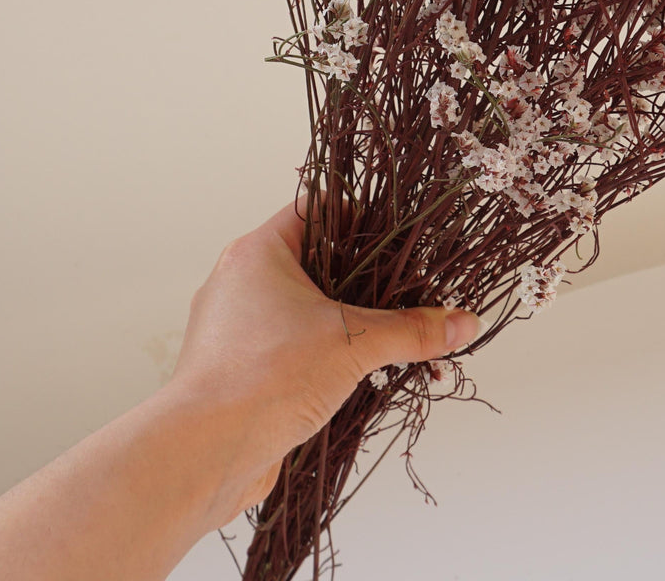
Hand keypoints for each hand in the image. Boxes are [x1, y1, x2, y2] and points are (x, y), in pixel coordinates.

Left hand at [165, 197, 481, 521]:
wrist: (203, 454)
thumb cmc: (264, 378)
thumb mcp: (353, 343)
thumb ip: (411, 330)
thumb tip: (461, 324)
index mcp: (259, 252)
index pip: (318, 210)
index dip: (363, 217)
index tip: (401, 237)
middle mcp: (241, 281)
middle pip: (316, 261)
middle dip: (365, 281)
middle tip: (408, 292)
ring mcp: (236, 326)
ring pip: (304, 309)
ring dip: (348, 323)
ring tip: (391, 339)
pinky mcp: (239, 368)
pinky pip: (292, 347)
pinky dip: (324, 356)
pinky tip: (358, 377)